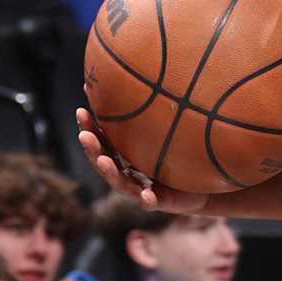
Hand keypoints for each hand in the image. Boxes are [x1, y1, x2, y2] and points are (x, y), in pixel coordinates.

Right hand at [75, 107, 209, 212]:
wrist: (199, 188)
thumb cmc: (177, 158)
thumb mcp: (162, 133)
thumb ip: (148, 114)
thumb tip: (135, 77)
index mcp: (125, 155)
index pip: (102, 140)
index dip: (89, 127)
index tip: (81, 111)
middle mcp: (127, 173)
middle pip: (104, 161)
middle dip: (92, 149)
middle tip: (84, 136)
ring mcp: (140, 189)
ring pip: (121, 182)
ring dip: (109, 172)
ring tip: (103, 160)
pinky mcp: (158, 203)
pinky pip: (150, 202)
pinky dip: (147, 199)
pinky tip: (146, 195)